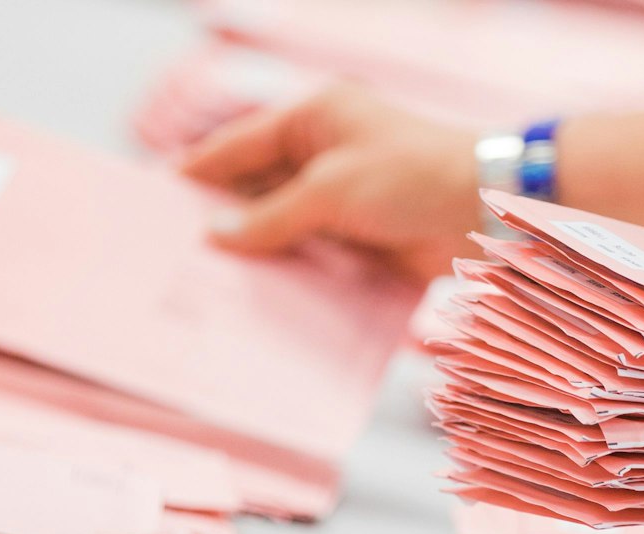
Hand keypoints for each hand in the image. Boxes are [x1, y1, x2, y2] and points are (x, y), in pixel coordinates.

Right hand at [178, 84, 480, 280]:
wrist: (489, 211)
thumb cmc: (414, 177)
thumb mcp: (330, 191)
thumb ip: (271, 216)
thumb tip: (218, 238)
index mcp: (312, 121)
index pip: (236, 146)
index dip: (196, 173)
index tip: (154, 201)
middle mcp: (324, 157)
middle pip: (255, 190)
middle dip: (221, 221)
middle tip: (172, 255)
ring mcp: (343, 201)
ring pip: (282, 229)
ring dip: (254, 256)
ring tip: (204, 287)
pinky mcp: (363, 242)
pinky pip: (313, 260)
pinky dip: (289, 278)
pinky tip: (258, 303)